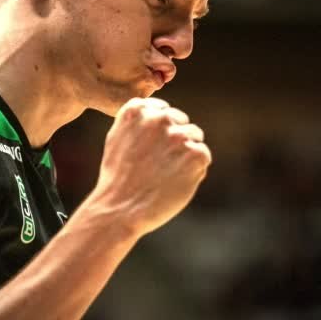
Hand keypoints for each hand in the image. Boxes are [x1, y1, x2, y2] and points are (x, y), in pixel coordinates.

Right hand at [88, 97, 211, 236]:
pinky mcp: (195, 154)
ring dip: (186, 154)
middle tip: (157, 165)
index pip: (162, 109)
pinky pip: (203, 156)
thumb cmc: (117, 179)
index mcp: (137, 110)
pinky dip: (194, 170)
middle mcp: (158, 118)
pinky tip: (174, 181)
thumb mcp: (117, 139)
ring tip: (165, 174)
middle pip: (181, 121)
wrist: (120, 210)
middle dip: (174, 140)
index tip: (148, 150)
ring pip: (195, 137)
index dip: (159, 132)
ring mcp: (178, 136)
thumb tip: (161, 113)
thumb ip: (138, 122)